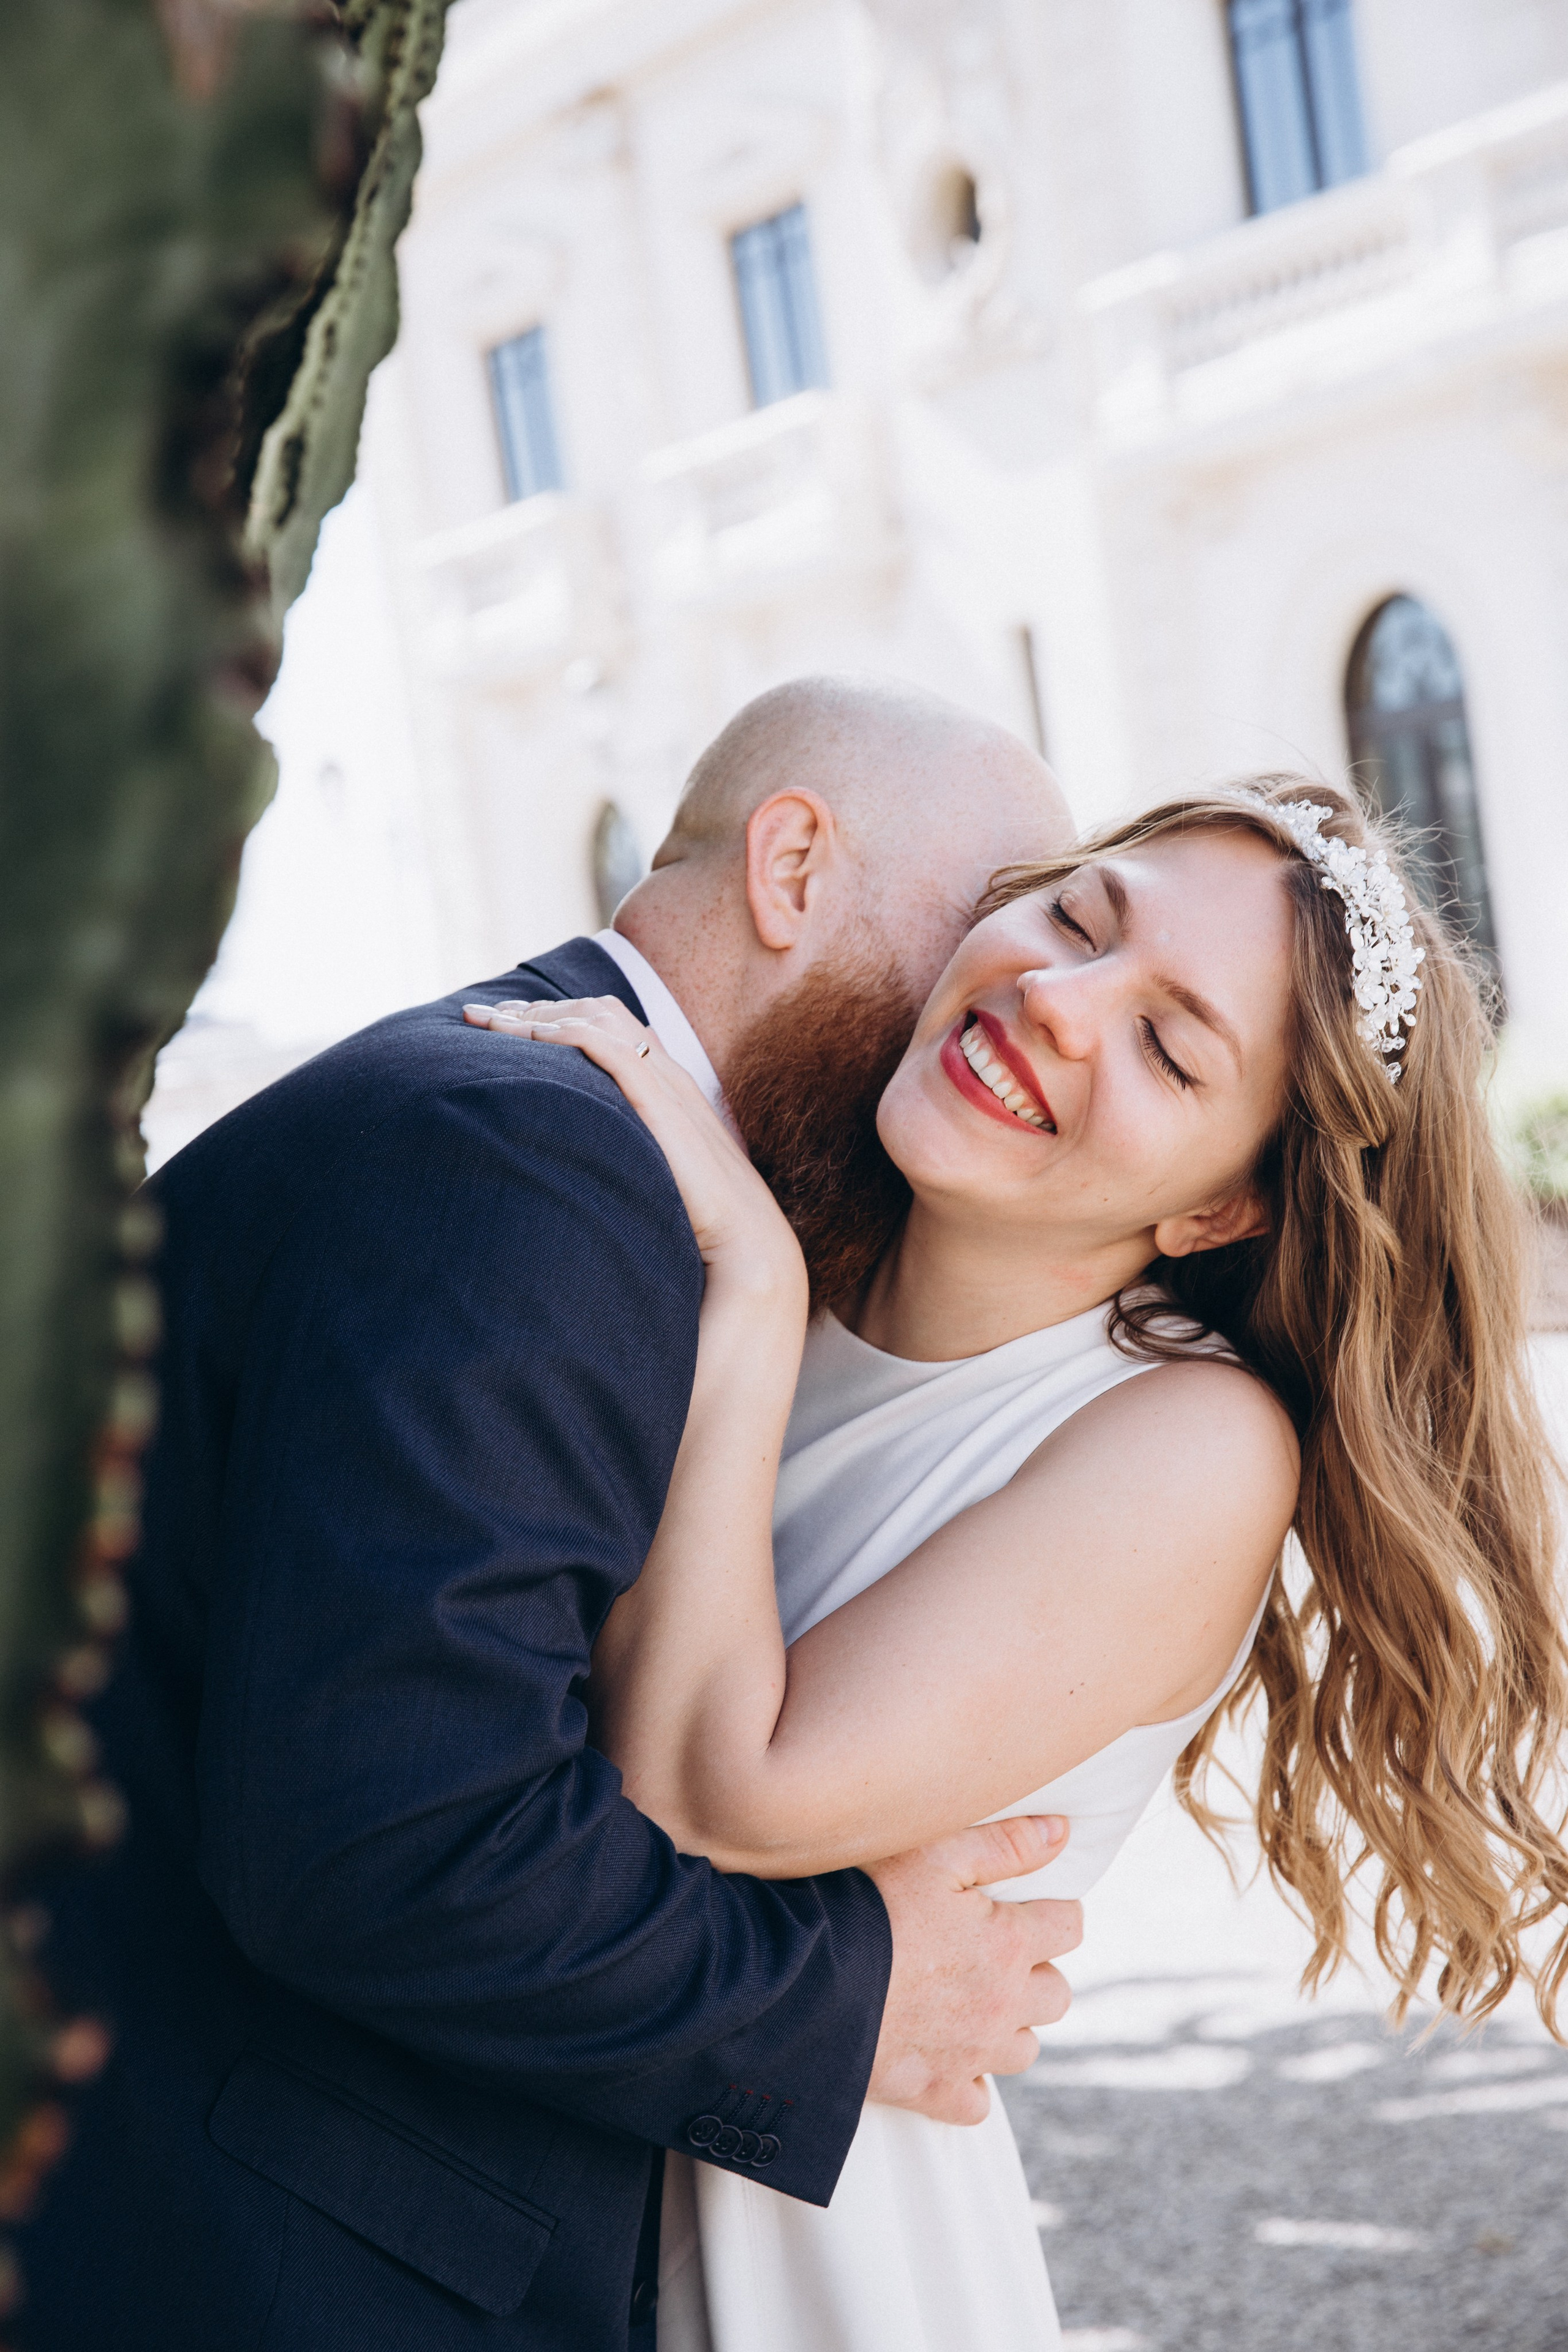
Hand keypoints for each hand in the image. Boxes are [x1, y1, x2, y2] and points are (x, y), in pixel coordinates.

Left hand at [464, 997, 804, 1304]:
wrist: (747, 1247)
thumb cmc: (701, 1227)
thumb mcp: (651, 1180)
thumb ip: (621, 1161)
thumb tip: (574, 1177)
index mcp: (667, 1089)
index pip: (607, 1027)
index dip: (553, 1019)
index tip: (503, 1027)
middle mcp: (667, 1076)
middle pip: (597, 1011)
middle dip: (535, 1008)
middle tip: (479, 1015)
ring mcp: (668, 1086)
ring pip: (599, 1019)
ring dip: (539, 1015)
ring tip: (490, 1022)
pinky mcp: (664, 1103)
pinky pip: (611, 1048)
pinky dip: (567, 1034)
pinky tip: (528, 1038)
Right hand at [864, 1815, 1080, 2124]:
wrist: (802, 1982)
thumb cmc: (866, 1905)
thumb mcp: (934, 1854)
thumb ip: (1005, 1844)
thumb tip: (1062, 1833)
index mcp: (1008, 1945)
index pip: (1069, 1927)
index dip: (1053, 1911)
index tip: (1025, 1905)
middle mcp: (1001, 2007)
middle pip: (1057, 1995)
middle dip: (1036, 1971)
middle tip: (994, 1952)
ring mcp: (970, 2056)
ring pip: (1024, 2050)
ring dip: (1008, 2026)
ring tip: (971, 2000)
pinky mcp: (933, 2093)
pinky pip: (976, 2103)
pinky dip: (968, 2081)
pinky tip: (944, 2053)